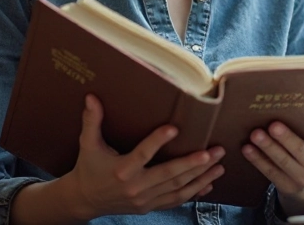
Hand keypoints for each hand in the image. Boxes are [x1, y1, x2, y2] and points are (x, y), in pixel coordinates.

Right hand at [61, 94, 225, 219]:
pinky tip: (209, 184)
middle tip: (214, 151)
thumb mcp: (88, 145)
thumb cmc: (89, 169)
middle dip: (194, 163)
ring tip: (218, 164)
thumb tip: (91, 97)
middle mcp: (135, 187)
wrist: (85, 200)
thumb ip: (92, 121)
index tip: (175, 128)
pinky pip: (175, 200)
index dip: (158, 141)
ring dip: (200, 177)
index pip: (143, 154)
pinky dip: (194, 193)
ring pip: (177, 188)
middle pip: (169, 174)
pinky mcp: (149, 206)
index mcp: (122, 170)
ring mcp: (145, 199)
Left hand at [241, 117, 303, 215]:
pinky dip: (257, 159)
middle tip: (273, 125)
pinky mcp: (286, 186)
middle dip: (286, 138)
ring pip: (282, 161)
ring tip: (255, 134)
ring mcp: (301, 179)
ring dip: (268, 147)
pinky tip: (247, 148)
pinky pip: (269, 171)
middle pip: (300, 150)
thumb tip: (296, 106)